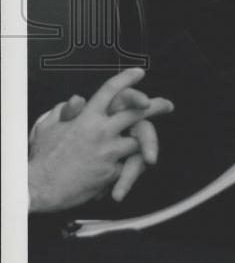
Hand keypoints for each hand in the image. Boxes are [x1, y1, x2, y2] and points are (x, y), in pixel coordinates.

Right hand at [28, 68, 173, 212]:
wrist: (39, 188)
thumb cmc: (42, 158)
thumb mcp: (48, 126)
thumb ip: (65, 111)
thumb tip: (78, 100)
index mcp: (86, 118)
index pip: (111, 91)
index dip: (127, 79)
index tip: (139, 73)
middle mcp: (101, 132)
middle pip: (136, 113)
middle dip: (155, 106)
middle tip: (167, 105)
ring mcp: (108, 152)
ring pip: (138, 141)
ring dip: (145, 142)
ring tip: (152, 142)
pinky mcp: (111, 172)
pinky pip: (127, 166)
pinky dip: (127, 167)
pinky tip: (126, 169)